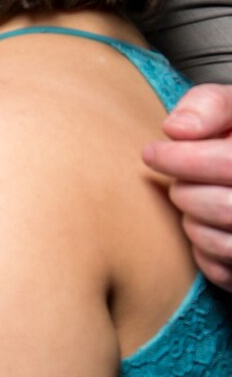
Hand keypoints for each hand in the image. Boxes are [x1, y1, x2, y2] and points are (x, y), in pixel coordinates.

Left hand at [143, 82, 231, 283]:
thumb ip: (210, 105)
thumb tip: (176, 129)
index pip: (229, 164)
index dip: (182, 160)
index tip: (152, 153)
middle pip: (224, 207)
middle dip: (187, 191)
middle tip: (180, 180)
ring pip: (223, 243)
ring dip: (193, 222)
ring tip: (197, 201)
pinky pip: (223, 271)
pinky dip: (204, 251)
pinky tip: (209, 227)